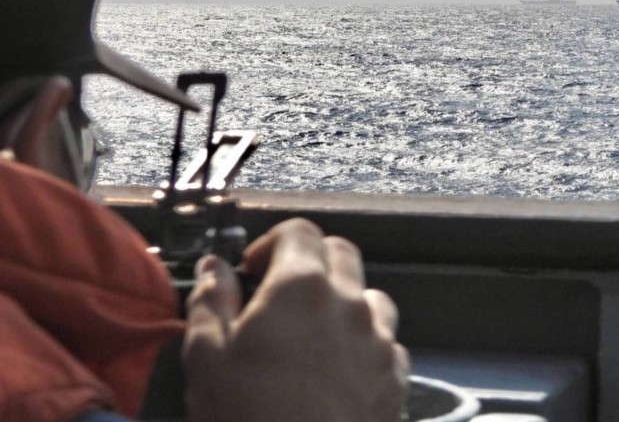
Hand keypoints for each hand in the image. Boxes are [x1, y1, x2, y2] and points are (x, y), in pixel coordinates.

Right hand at [183, 218, 409, 421]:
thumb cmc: (248, 419)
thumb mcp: (207, 359)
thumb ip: (212, 302)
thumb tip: (215, 267)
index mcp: (302, 286)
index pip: (300, 231)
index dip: (273, 243)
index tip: (252, 271)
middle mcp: (350, 302)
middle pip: (341, 253)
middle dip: (310, 262)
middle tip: (280, 297)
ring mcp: (380, 339)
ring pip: (370, 296)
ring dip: (344, 302)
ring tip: (313, 335)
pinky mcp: (397, 377)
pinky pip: (388, 342)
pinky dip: (366, 344)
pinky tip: (341, 371)